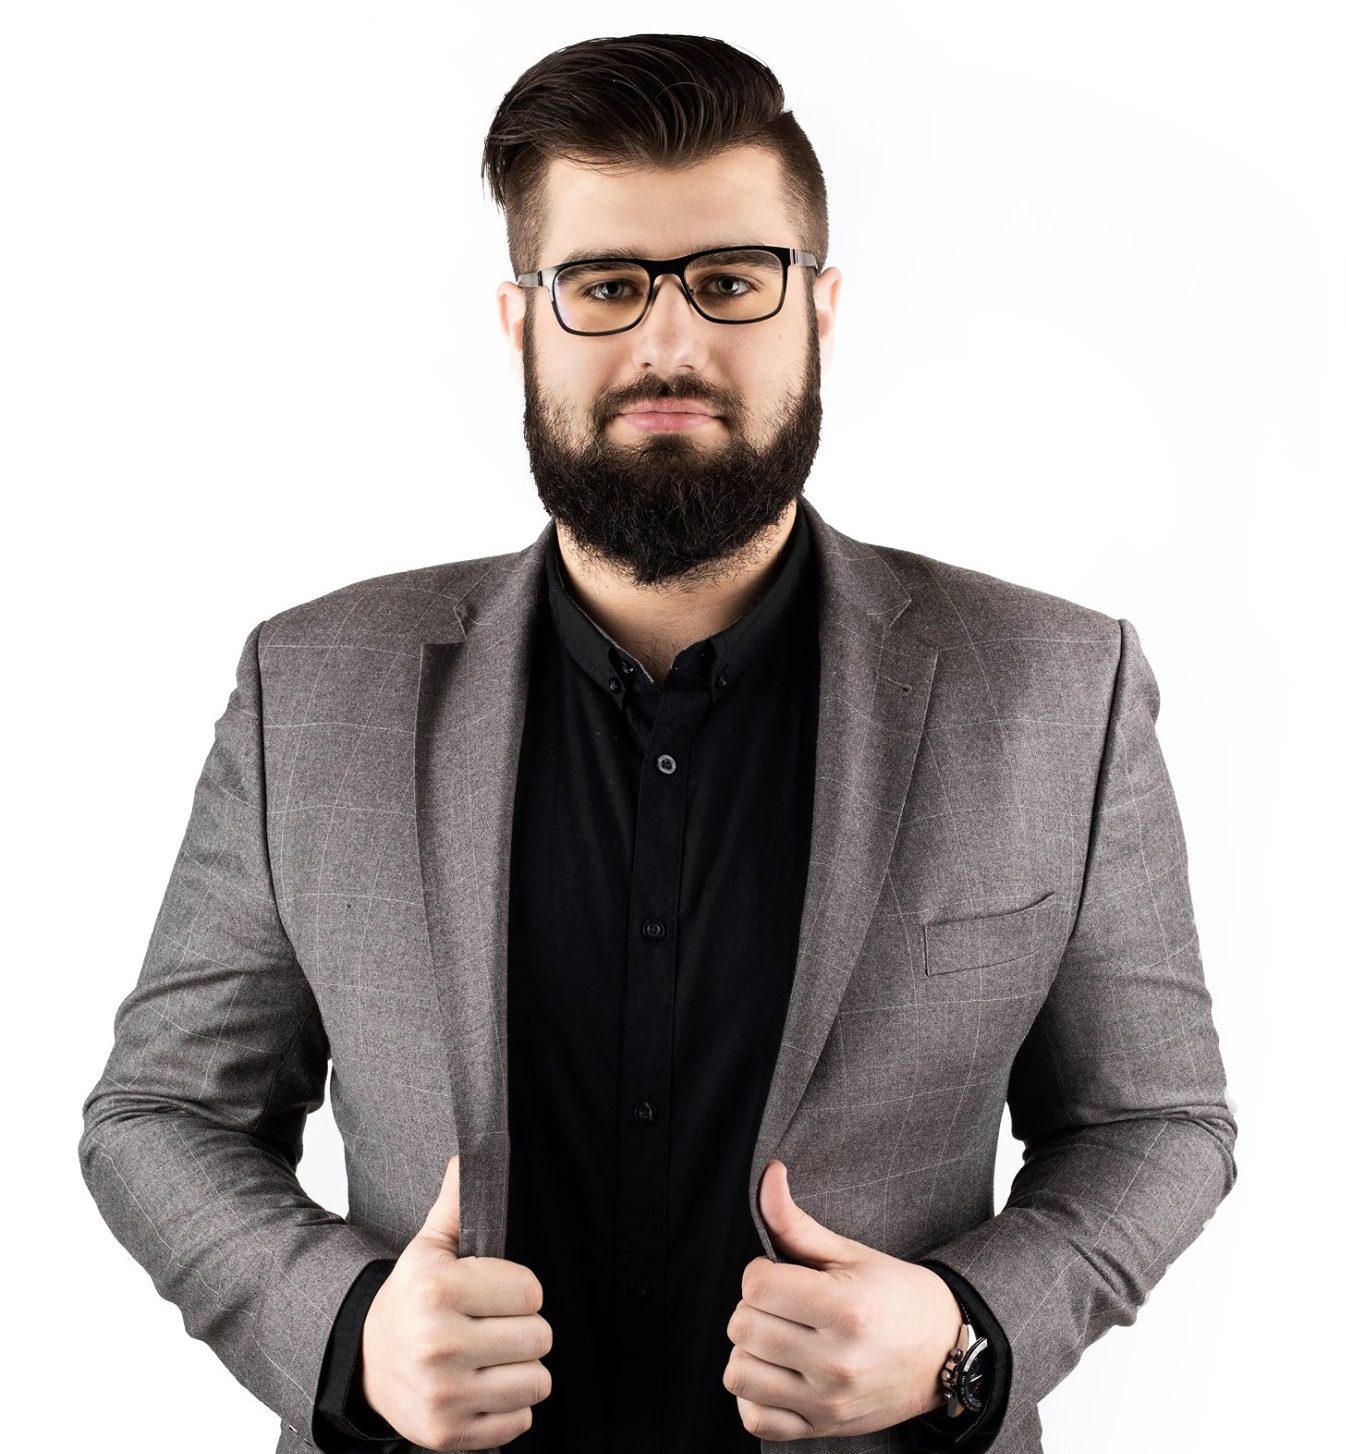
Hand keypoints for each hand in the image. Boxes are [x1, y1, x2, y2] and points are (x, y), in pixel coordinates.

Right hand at [360, 1154, 552, 1450]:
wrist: (363, 1362)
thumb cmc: (411, 1299)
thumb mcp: (429, 1248)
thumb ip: (457, 1203)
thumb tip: (467, 1154)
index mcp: (438, 1290)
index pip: (531, 1292)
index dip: (519, 1291)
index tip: (494, 1295)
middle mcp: (439, 1344)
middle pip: (539, 1337)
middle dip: (523, 1330)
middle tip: (492, 1327)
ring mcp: (444, 1395)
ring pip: (538, 1381)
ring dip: (522, 1370)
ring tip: (490, 1358)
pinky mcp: (450, 1434)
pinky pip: (521, 1421)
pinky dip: (510, 1408)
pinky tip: (482, 1388)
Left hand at [723, 1161, 961, 1440]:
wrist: (945, 1354)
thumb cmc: (897, 1297)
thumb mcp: (850, 1253)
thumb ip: (797, 1221)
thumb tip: (769, 1175)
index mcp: (845, 1309)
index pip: (757, 1285)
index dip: (761, 1271)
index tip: (781, 1272)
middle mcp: (836, 1361)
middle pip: (744, 1327)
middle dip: (754, 1306)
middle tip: (782, 1303)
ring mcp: (829, 1401)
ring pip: (740, 1373)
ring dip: (750, 1350)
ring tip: (778, 1336)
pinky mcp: (824, 1427)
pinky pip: (757, 1419)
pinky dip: (755, 1395)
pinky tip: (776, 1372)